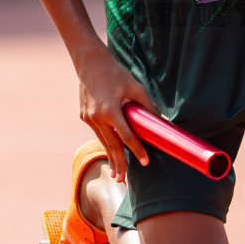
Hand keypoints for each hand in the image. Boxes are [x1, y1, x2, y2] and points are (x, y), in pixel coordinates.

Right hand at [73, 39, 158, 184]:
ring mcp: (88, 118)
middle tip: (123, 181)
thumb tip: (160, 119)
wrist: (89, 62)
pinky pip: (98, 133)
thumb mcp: (135, 86)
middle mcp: (97, 117)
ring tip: (117, 173)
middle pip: (111, 146)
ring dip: (111, 157)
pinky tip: (111, 152)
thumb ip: (147, 105)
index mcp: (110, 110)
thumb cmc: (115, 72)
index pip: (126, 137)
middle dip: (118, 164)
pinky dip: (105, 142)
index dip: (137, 150)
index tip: (145, 162)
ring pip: (103, 141)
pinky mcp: (84, 116)